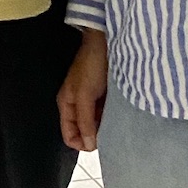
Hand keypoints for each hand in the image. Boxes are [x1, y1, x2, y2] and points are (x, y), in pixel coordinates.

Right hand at [58, 30, 108, 151]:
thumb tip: (89, 145)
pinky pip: (106, 113)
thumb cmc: (91, 65)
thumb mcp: (85, 95)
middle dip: (95, 135)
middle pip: (83, 132)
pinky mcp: (103, 95)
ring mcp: (91, 100)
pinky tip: (121, 114)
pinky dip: (112, 116)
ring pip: (96, 123)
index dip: (82, 143)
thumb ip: (85, 121)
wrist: (104, 42)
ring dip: (105, 126)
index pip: (70, 136)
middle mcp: (77, 105)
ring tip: (117, 123)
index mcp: (66, 104)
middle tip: (111, 134)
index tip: (99, 143)